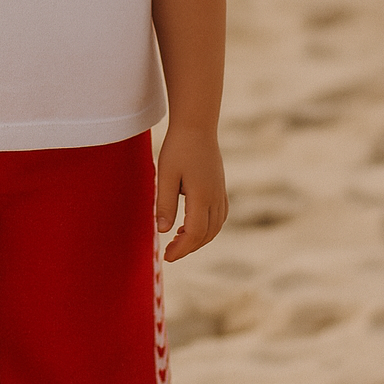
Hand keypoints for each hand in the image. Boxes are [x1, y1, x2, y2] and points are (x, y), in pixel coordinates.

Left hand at [155, 127, 227, 261]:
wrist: (197, 125)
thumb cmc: (178, 147)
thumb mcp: (166, 175)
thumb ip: (165, 203)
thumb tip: (163, 231)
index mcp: (202, 196)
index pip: (194, 233)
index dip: (182, 249)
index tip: (167, 257)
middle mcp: (215, 197)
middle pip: (206, 234)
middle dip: (189, 247)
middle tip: (169, 252)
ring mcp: (220, 192)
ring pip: (215, 227)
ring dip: (199, 239)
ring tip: (179, 241)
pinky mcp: (220, 188)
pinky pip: (219, 216)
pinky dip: (208, 228)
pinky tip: (193, 226)